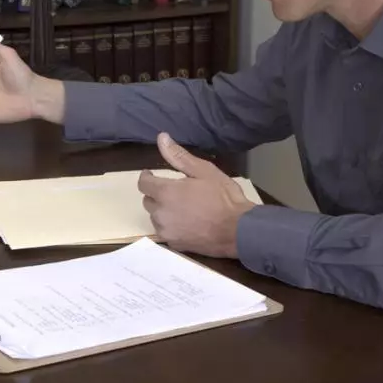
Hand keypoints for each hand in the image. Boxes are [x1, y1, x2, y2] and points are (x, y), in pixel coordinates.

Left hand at [135, 133, 254, 258]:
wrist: (239, 230)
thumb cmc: (223, 197)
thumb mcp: (204, 171)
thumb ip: (178, 156)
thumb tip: (161, 138)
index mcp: (165, 192)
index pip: (143, 184)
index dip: (147, 177)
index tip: (153, 175)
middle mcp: (160, 213)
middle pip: (148, 201)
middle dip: (157, 195)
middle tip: (175, 192)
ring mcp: (166, 231)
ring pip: (156, 218)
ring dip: (164, 211)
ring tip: (183, 208)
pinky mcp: (174, 245)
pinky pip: (166, 232)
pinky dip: (172, 226)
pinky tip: (187, 223)